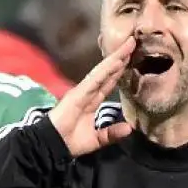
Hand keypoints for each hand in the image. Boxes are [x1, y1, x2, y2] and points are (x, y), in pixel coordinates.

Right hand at [48, 36, 135, 156]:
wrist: (53, 144)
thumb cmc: (70, 141)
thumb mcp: (97, 139)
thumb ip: (111, 133)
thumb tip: (129, 128)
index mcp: (92, 101)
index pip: (109, 83)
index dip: (119, 72)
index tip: (131, 59)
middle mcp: (88, 92)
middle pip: (108, 72)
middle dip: (120, 58)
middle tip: (134, 42)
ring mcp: (83, 90)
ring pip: (104, 71)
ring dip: (116, 58)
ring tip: (129, 44)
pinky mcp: (79, 92)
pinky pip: (95, 78)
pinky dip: (106, 69)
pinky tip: (116, 60)